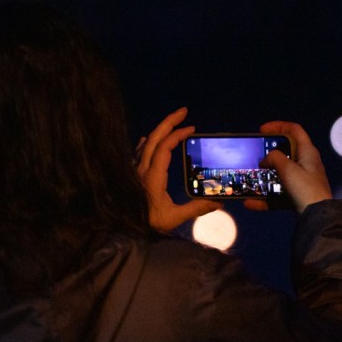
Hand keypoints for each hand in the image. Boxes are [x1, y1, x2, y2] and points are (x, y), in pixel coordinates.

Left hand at [136, 107, 220, 232]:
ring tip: (172, 124)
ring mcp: (134, 171)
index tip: (191, 128)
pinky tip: (146, 140)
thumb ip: (196, 209)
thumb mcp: (173, 218)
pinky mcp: (131, 175)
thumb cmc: (147, 224)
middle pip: (153, 138)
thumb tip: (219, 203)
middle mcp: (141, 169)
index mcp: (152, 176)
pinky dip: (145, 143)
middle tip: (183, 111)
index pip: (164, 147)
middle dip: (168, 122)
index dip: (177, 134)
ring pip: (145, 143)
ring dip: (159, 130)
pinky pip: (137, 153)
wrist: (122, 230)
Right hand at [244, 121, 331, 213]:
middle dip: (268, 154)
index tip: (261, 130)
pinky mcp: (297, 196)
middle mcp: (306, 164)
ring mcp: (302, 181)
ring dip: (264, 177)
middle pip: (285, 152)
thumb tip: (266, 159)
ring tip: (250, 178)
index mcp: (307, 152)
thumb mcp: (288, 169)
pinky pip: (278, 194)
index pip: (294, 130)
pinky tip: (250, 203)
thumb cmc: (305, 189)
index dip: (278, 126)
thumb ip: (274, 158)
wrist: (318, 217)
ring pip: (279, 174)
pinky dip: (265, 199)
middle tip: (255, 155)